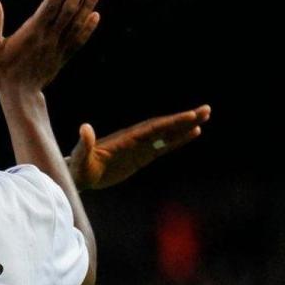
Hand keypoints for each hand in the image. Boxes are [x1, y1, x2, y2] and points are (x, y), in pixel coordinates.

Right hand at [0, 0, 99, 93]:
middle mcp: (48, 38)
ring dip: (87, 6)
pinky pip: (79, 41)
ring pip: (76, 24)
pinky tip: (95, 16)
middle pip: (67, 11)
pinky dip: (88, 28)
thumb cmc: (2, 71)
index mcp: (32, 33)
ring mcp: (58, 48)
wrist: (19, 95)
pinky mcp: (62, 57)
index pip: (50, 6)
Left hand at [69, 104, 211, 189]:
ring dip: (184, 126)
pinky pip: (162, 147)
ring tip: (204, 117)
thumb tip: (84, 127)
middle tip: (206, 109)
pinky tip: (192, 134)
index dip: (171, 123)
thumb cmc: (78, 168)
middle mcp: (135, 139)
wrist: (78, 175)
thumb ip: (84, 144)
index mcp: (125, 139)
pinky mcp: (140, 156)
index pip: (152, 128)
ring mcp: (139, 147)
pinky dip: (177, 140)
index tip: (189, 116)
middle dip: (184, 119)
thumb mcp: (80, 158)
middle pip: (163, 126)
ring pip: (165, 134)